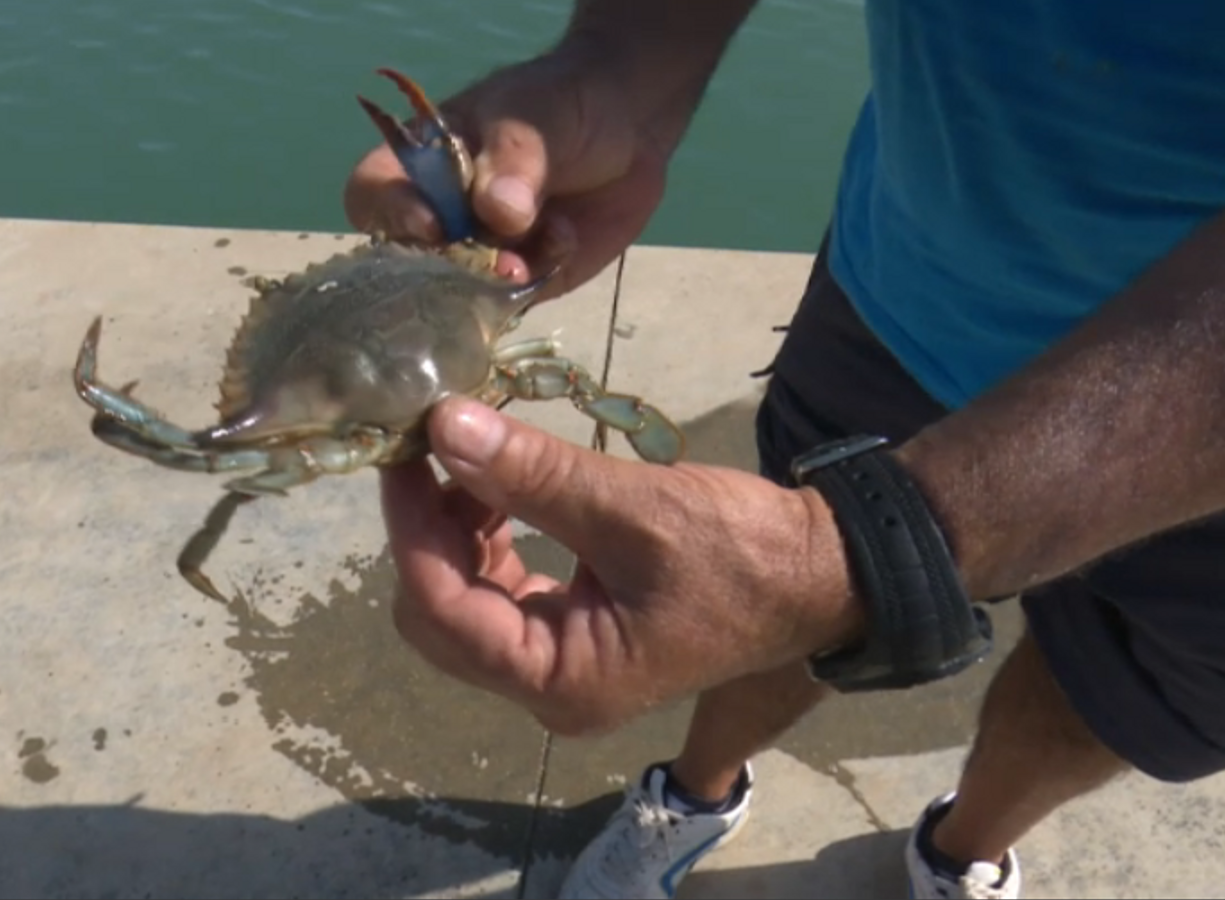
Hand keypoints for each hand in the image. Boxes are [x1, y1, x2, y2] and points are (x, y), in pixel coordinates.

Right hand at [342, 48, 671, 297]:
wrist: (629, 127)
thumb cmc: (562, 105)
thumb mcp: (534, 116)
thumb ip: (515, 159)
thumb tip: (498, 214)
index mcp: (419, 162)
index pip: (372, 194)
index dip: (390, 214)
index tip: (433, 225)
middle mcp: (437, 215)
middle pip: (408, 261)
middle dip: (448, 268)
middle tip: (496, 257)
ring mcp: (477, 252)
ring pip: (462, 291)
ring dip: (498, 280)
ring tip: (544, 245)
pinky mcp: (520, 280)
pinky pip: (514, 298)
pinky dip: (540, 275)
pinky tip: (568, 237)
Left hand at [379, 397, 865, 735]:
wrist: (820, 573)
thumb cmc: (741, 551)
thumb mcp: (635, 508)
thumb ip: (533, 473)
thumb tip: (443, 426)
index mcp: (561, 680)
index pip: (442, 610)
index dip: (410, 527)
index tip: (404, 449)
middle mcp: (547, 688)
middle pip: (437, 615)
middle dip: (424, 532)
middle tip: (432, 448)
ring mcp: (558, 665)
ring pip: (459, 601)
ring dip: (452, 529)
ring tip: (474, 455)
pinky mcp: (571, 634)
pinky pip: (497, 592)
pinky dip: (484, 538)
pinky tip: (501, 485)